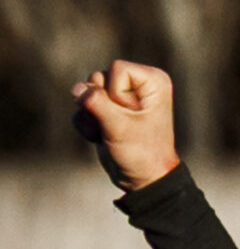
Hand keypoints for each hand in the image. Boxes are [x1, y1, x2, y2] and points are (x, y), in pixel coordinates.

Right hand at [70, 61, 180, 191]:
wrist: (142, 180)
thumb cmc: (141, 154)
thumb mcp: (119, 127)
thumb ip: (96, 103)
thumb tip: (77, 88)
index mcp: (153, 81)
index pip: (116, 68)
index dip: (117, 94)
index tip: (133, 116)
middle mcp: (138, 84)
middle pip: (98, 77)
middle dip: (102, 105)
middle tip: (121, 126)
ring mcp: (120, 95)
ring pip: (86, 90)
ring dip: (92, 116)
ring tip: (111, 133)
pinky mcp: (106, 108)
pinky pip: (81, 105)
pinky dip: (87, 125)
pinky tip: (103, 137)